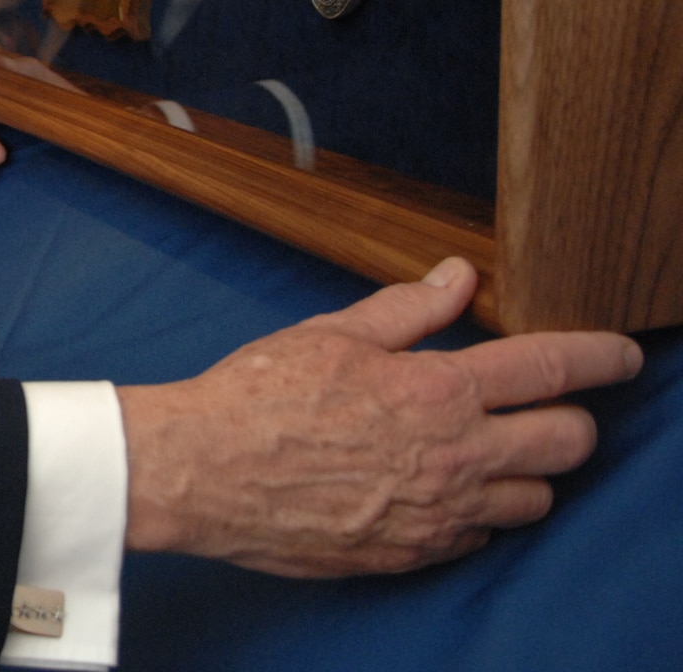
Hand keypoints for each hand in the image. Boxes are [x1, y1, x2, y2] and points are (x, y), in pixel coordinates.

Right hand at [117, 257, 642, 576]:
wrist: (205, 471)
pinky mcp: (413, 551)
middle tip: (545, 407)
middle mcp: (456, 456)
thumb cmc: (259, 396)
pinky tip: (441, 489)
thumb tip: (459, 277)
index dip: (601, 357)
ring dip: (525, 472)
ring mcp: (440, 512)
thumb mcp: (333, 333)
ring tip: (488, 451)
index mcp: (440, 389)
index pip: (552, 369)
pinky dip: (476, 512)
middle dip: (571, 420)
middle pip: (568, 444)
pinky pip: (480, 538)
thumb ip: (408, 309)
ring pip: (534, 500)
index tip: (622, 355)